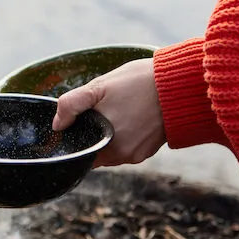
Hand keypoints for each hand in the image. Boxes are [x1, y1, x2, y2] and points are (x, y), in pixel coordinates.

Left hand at [51, 58, 165, 166]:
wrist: (181, 85)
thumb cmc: (139, 82)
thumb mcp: (98, 87)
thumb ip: (72, 105)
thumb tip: (57, 125)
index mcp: (104, 142)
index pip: (81, 151)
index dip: (77, 138)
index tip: (78, 123)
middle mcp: (120, 155)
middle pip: (95, 151)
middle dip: (93, 134)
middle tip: (103, 110)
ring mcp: (136, 155)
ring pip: (111, 151)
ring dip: (109, 136)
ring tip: (119, 111)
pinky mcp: (148, 152)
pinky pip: (127, 148)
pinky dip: (125, 136)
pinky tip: (131, 117)